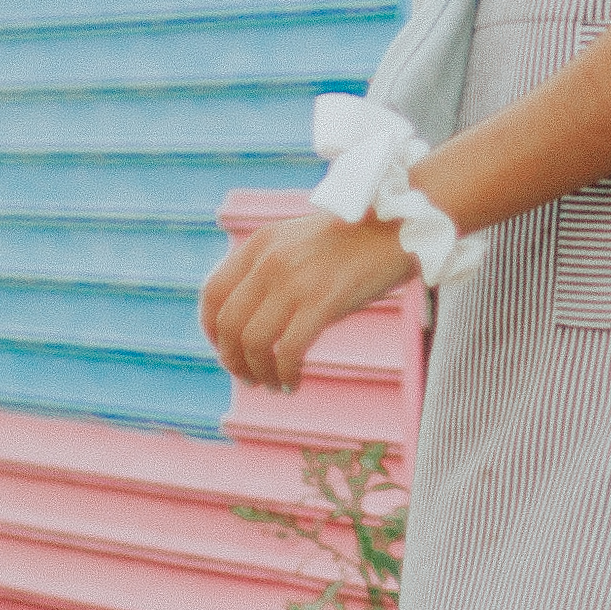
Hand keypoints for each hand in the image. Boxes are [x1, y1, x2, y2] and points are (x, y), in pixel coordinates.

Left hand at [200, 205, 411, 391]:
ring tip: (272, 383)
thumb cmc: (354, 240)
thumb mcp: (299, 241)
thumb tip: (253, 318)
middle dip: (233, 360)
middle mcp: (269, 261)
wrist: (399, 225)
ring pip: (253, 343)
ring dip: (258, 372)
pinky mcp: (323, 301)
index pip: (212, 294)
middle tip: (249, 377)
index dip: (211, 330)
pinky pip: (289, 351)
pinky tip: (293, 382)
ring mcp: (295, 281)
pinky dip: (285, 374)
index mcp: (259, 243)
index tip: (225, 350)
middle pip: (228, 325)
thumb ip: (271, 268)